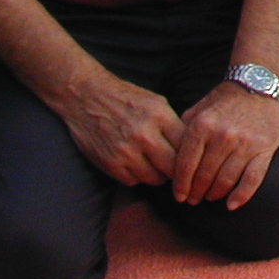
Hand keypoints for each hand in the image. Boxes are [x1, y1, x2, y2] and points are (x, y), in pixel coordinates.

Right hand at [60, 73, 183, 187]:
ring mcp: (125, 152)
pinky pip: (133, 181)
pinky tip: (138, 165)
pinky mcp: (110, 164)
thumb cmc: (126, 99)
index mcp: (159, 116)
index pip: (186, 145)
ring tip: (157, 166)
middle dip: (178, 169)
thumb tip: (191, 146)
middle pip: (173, 166)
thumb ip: (173, 124)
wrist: (87, 97)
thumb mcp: (157, 102)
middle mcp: (143, 135)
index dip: (191, 153)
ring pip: (154, 178)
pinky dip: (138, 176)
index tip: (191, 157)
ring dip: (159, 175)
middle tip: (177, 168)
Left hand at [173, 82, 278, 209]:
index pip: (185, 166)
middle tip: (194, 199)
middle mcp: (222, 135)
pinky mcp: (264, 148)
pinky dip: (241, 195)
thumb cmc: (226, 99)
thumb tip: (169, 158)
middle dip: (196, 192)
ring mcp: (245, 143)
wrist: (260, 83)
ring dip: (215, 194)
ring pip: (225, 181)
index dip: (180, 185)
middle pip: (204, 176)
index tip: (179, 196)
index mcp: (202, 125)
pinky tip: (231, 204)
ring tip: (210, 197)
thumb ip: (183, 131)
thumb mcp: (199, 109)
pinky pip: (252, 179)